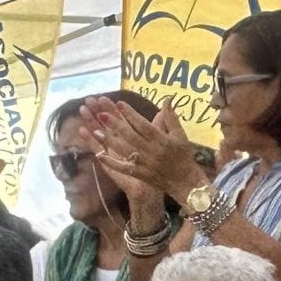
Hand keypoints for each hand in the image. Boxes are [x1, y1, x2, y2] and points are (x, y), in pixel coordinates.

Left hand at [89, 98, 207, 201]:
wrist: (185, 182)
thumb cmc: (183, 155)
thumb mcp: (181, 135)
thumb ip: (171, 117)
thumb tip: (166, 99)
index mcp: (162, 140)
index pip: (144, 125)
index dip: (131, 114)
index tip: (119, 103)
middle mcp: (151, 151)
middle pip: (130, 136)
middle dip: (115, 124)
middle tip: (101, 113)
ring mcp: (144, 164)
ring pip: (124, 150)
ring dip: (109, 141)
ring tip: (96, 130)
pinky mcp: (139, 174)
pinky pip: (123, 168)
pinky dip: (111, 162)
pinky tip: (99, 154)